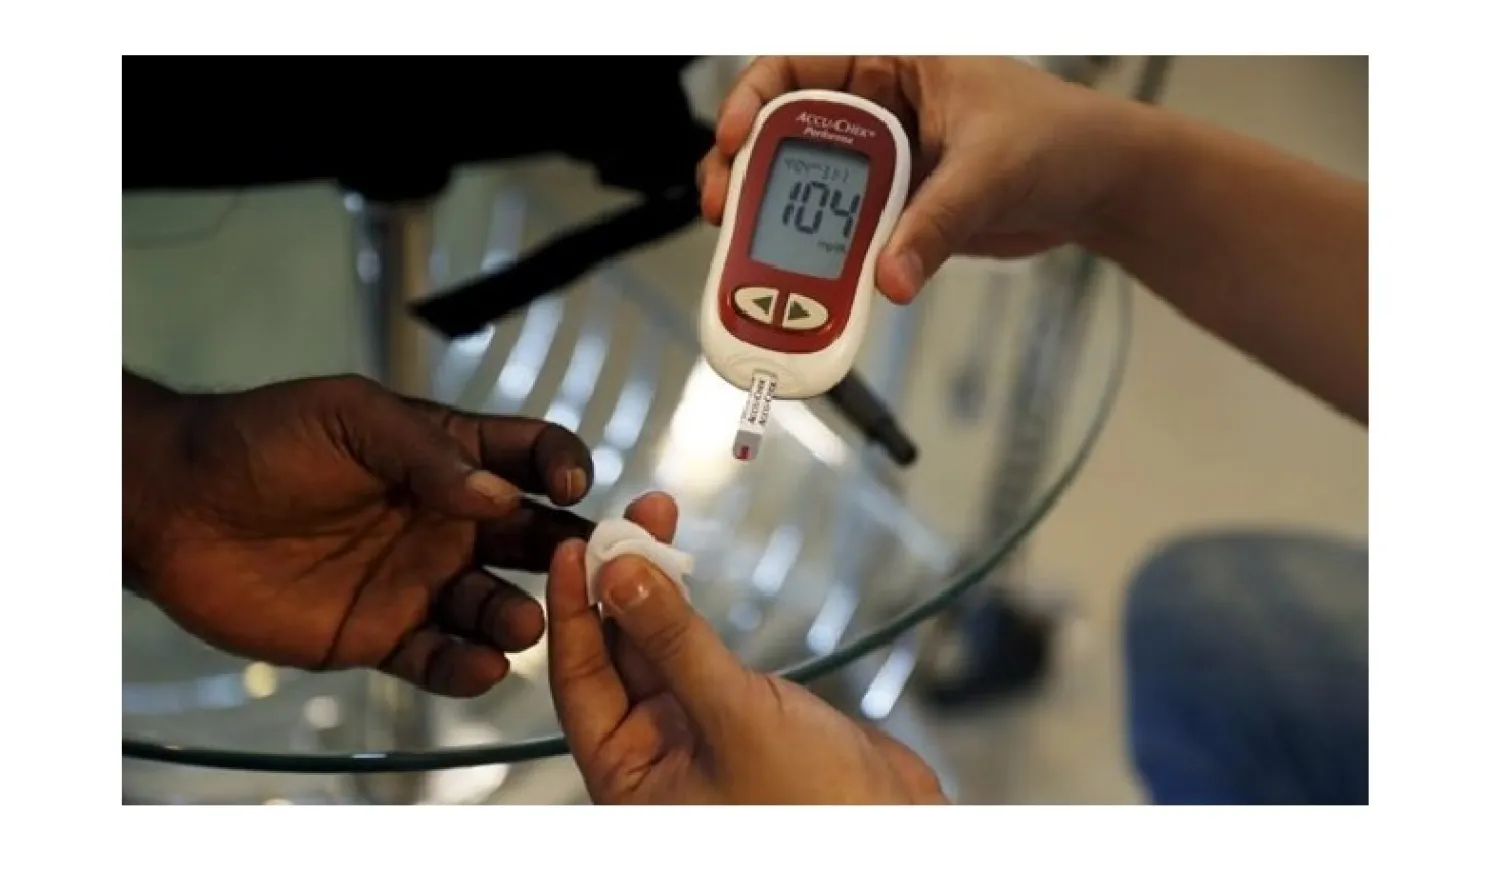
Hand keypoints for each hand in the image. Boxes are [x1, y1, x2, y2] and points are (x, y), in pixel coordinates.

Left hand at [124, 373, 593, 697]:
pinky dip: (467, 668)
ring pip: (494, 607)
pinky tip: (480, 665)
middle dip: (566, 554)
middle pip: (532, 538)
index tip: (574, 484)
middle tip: (583, 568)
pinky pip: (440, 659)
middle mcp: (447, 522)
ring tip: (522, 623)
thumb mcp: (352, 417)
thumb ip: (427, 453)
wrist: (177, 507)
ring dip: (519, 616)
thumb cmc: (259, 441)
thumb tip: (500, 493)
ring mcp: (419, 581)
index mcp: (449, 457)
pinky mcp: (382, 635)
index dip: (563, 466)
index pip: (530, 457)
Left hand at [546, 492, 947, 803]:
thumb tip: (621, 577)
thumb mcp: (735, 719)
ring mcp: (695, 733)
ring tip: (654, 522)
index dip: (572, 611)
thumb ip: (675, 643)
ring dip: (654, 586)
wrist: (900, 835)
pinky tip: (683, 569)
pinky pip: (696, 652)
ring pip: (655, 646)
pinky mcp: (737, 714)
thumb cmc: (816, 813)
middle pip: (614, 654)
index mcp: (629, 779)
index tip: (573, 549)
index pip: (579, 682)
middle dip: (618, 583)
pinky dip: (688, 609)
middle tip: (627, 520)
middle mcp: (653, 757)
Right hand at [698, 56, 1155, 300]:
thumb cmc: (1062, 138)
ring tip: (747, 255)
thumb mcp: (992, 170)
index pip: (799, 66)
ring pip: (803, 188)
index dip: (754, 98)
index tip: (735, 137)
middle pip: (782, 132)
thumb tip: (889, 275)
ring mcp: (881, 164)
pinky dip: (817, 259)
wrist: (1099, 187)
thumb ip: (936, 224)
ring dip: (771, 222)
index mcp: (893, 62)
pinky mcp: (892, 212)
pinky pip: (839, 234)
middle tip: (725, 209)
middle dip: (745, 169)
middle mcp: (876, 109)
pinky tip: (802, 284)